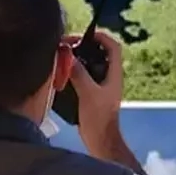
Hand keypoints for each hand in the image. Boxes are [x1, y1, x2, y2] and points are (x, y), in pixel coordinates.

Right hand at [67, 30, 125, 160]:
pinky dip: (73, 70)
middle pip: (99, 53)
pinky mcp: (92, 93)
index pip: (113, 47)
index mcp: (114, 74)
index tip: (83, 35)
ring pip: (90, 64)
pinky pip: (84, 75)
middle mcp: (110, 77)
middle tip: (65, 45)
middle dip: (83, 46)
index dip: (101, 37)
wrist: (100, 139)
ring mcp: (101, 85)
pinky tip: (61, 71)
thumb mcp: (88, 93)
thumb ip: (79, 74)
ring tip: (61, 55)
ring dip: (77, 58)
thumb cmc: (98, 118)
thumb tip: (68, 56)